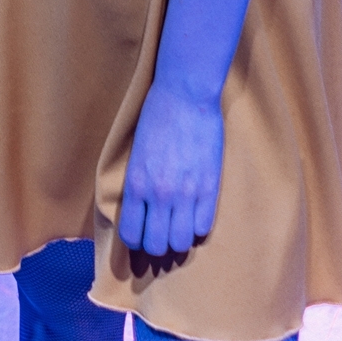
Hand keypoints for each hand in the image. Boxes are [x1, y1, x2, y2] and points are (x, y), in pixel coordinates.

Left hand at [118, 81, 223, 255]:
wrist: (186, 94)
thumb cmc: (157, 117)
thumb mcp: (136, 154)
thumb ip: (138, 185)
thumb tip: (142, 212)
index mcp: (136, 184)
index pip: (132, 234)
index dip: (136, 241)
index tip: (141, 236)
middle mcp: (159, 194)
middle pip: (157, 245)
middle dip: (157, 246)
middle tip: (160, 235)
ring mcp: (186, 193)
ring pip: (181, 242)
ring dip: (178, 240)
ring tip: (178, 227)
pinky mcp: (209, 187)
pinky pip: (203, 226)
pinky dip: (198, 228)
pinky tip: (195, 215)